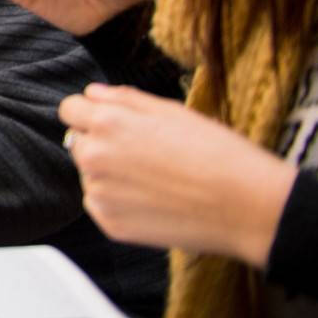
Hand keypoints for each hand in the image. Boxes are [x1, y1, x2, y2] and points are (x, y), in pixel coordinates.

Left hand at [60, 84, 297, 268]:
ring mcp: (100, 193)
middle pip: (78, 142)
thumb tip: (92, 93)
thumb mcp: (172, 111)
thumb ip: (124, 98)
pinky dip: (118, 202)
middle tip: (144, 154)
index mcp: (107, 122)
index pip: (70, 109)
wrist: (247, 206)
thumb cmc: (217, 152)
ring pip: (90, 175)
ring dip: (109, 174)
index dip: (91, 113)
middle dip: (100, 143)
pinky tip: (153, 201)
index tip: (112, 122)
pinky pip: (100, 204)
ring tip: (156, 180)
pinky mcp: (110, 224)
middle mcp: (94, 157)